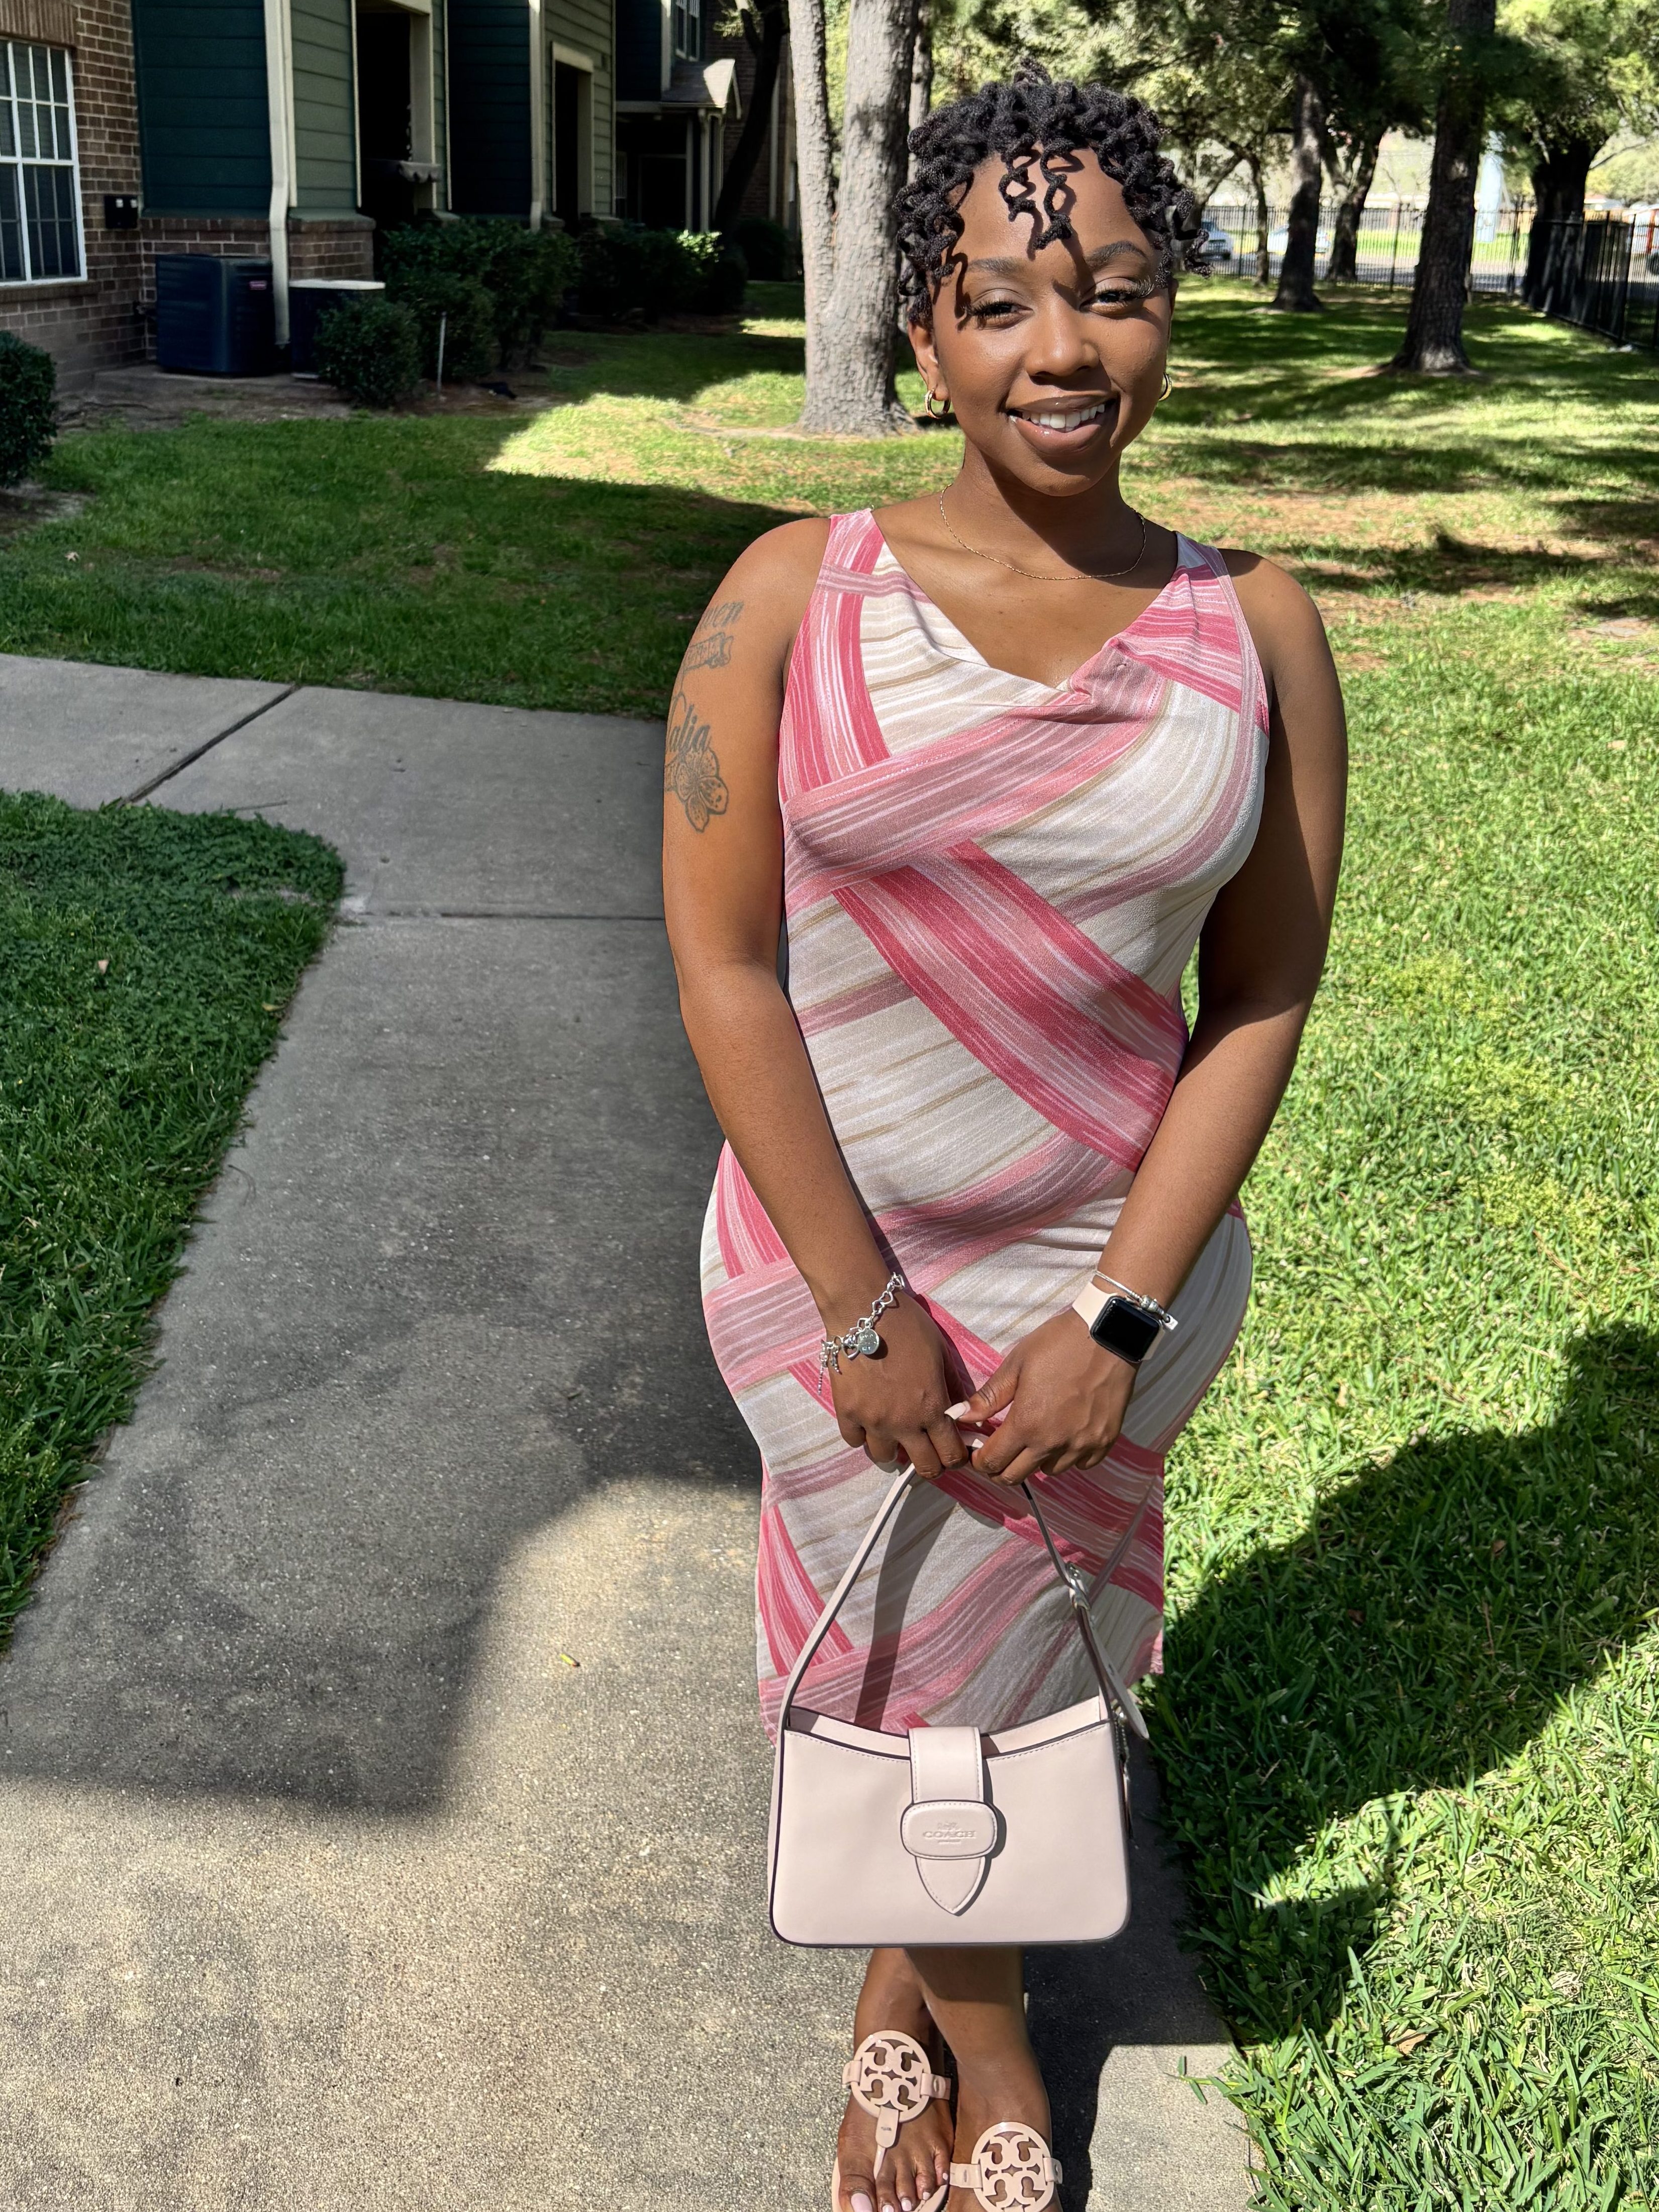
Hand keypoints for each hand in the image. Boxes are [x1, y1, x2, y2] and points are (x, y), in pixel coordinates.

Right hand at [826, 1291, 969, 1478]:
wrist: (863, 1310)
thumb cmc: (907, 1326)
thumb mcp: (941, 1352)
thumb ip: (952, 1386)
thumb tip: (961, 1410)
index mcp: (931, 1408)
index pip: (951, 1454)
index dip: (956, 1458)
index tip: (953, 1452)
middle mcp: (903, 1422)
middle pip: (923, 1466)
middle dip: (931, 1463)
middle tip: (929, 1451)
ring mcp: (872, 1420)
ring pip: (885, 1459)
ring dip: (894, 1450)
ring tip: (895, 1435)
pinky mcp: (846, 1412)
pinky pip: (854, 1441)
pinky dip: (862, 1436)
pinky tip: (868, 1422)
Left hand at [958, 1311, 1136, 1486]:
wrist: (1109, 1334)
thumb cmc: (1059, 1344)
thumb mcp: (1016, 1364)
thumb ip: (987, 1397)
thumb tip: (958, 1416)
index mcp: (1027, 1424)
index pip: (992, 1462)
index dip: (979, 1460)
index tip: (978, 1451)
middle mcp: (1054, 1443)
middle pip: (1016, 1476)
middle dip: (1000, 1468)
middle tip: (999, 1450)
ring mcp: (1082, 1445)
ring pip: (1049, 1472)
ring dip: (1036, 1461)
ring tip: (1035, 1437)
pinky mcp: (1105, 1441)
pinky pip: (1081, 1464)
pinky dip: (1069, 1456)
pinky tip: (1065, 1435)